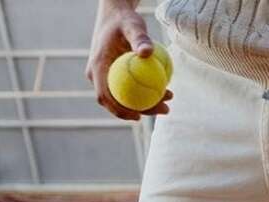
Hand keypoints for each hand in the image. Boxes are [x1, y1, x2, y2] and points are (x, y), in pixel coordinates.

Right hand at [85, 1, 171, 121]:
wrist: (118, 17)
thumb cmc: (124, 20)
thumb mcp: (132, 25)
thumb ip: (139, 38)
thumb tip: (148, 52)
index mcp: (97, 67)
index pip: (105, 96)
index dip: (120, 111)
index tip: (140, 116)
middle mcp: (99, 76)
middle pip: (118, 102)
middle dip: (143, 111)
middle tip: (166, 109)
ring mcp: (107, 79)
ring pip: (127, 99)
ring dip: (149, 104)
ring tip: (170, 97)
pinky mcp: (117, 79)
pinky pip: (132, 91)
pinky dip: (148, 94)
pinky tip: (166, 91)